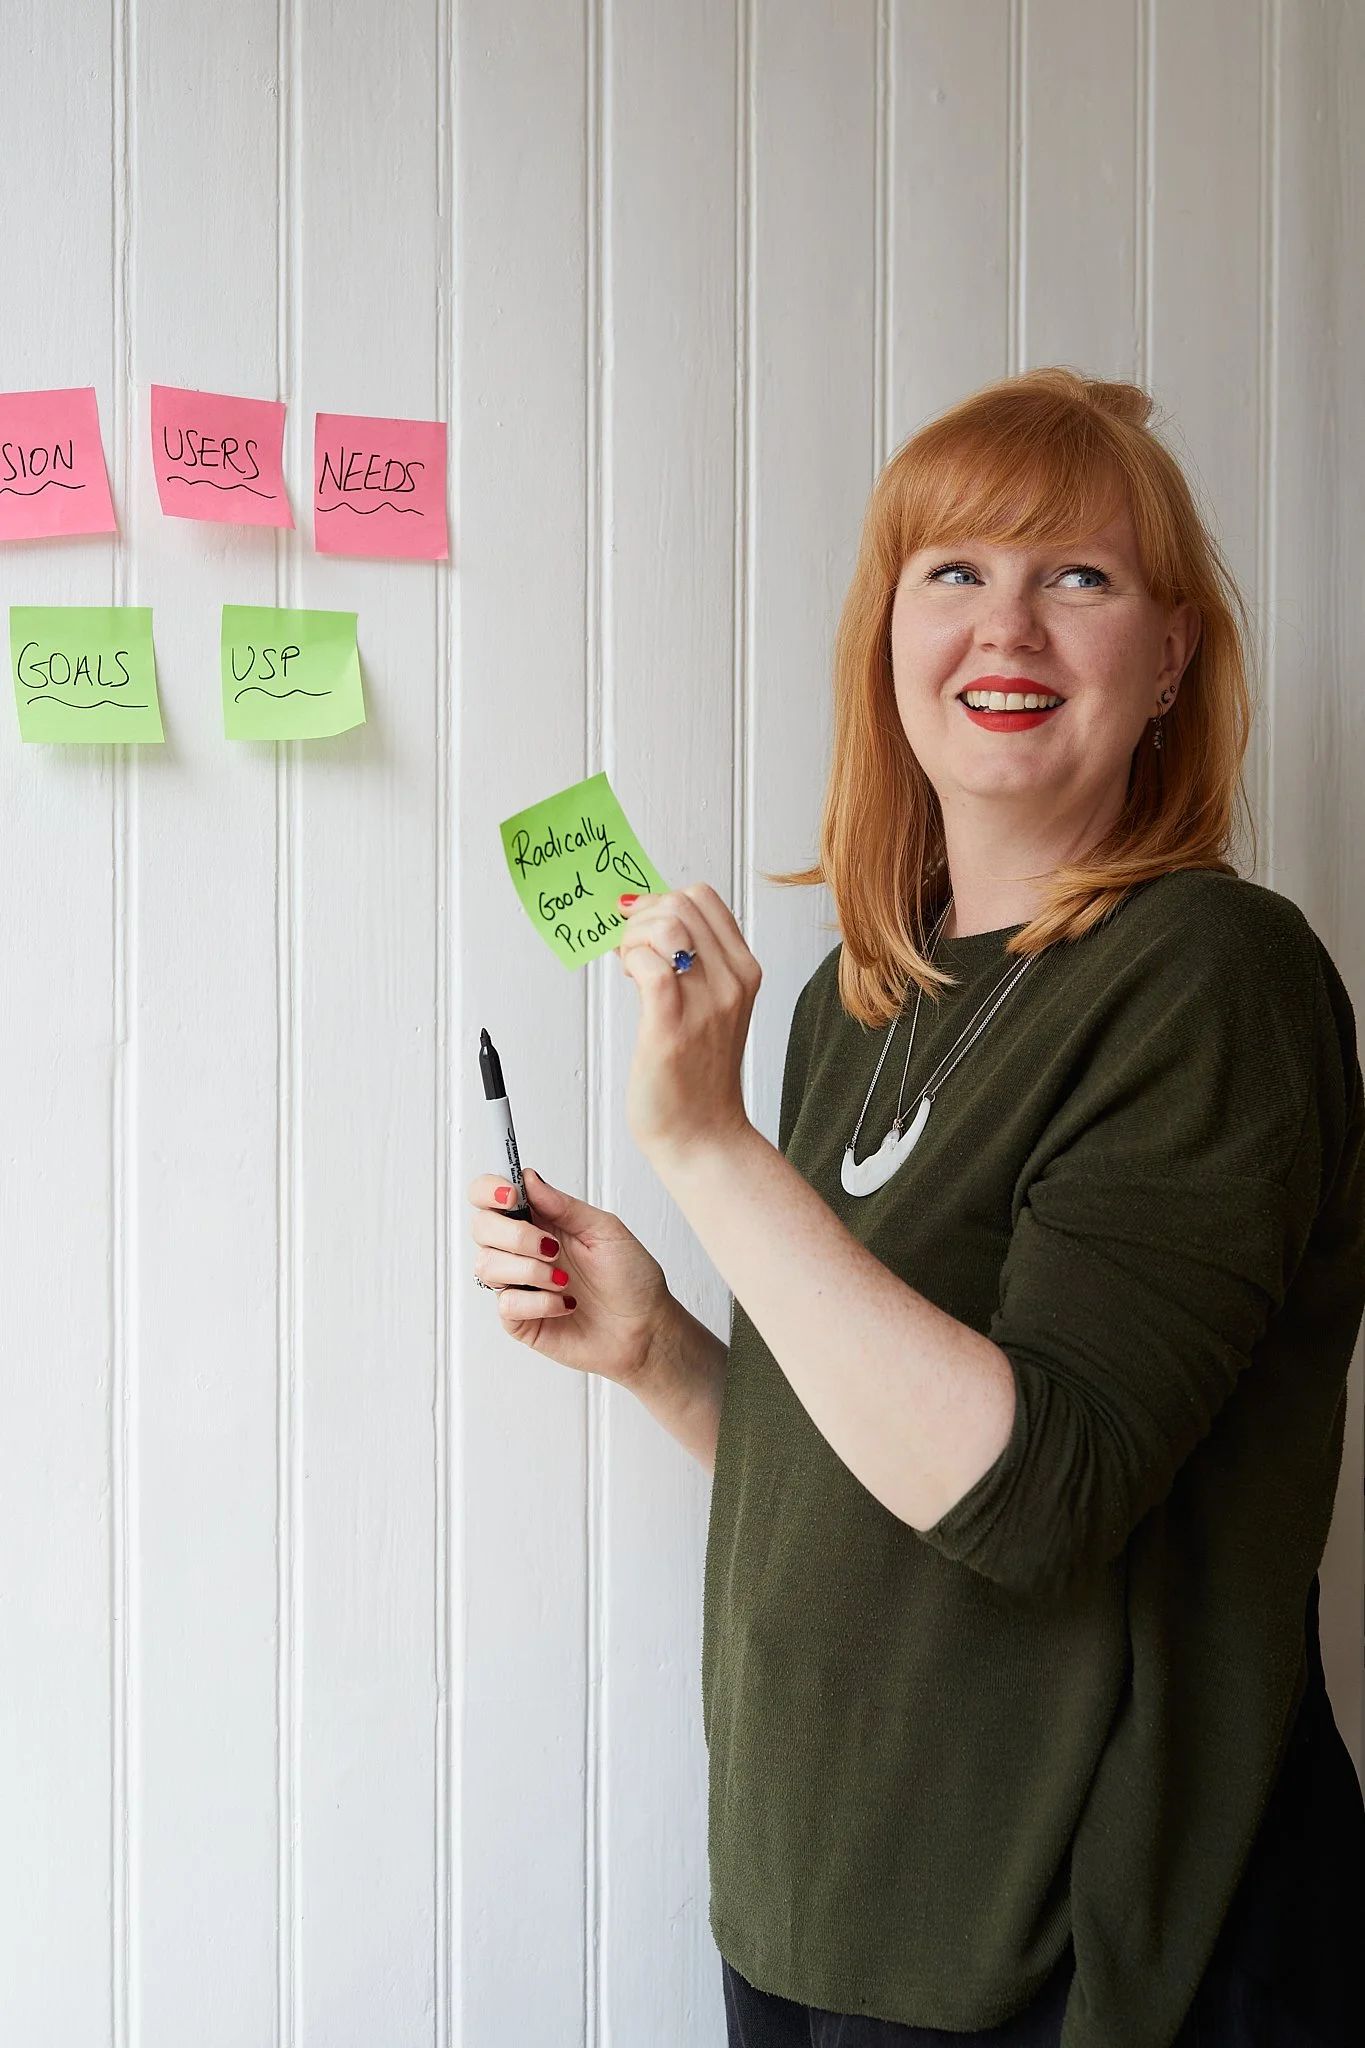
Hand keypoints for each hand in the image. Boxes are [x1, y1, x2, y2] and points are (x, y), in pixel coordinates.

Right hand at [467, 1166, 675, 1386]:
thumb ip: (563, 1205)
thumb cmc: (632, 1278)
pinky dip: (540, 1302)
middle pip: (481, 1227)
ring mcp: (519, 1285)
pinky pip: (507, 1303)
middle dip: (514, 1234)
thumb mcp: (604, 1229)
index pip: (490, 1196)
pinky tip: (565, 1304)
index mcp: (541, 1221)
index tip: (511, 1195)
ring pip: (486, 1265)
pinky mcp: (521, 1319)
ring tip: (563, 1280)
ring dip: (529, 1269)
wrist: (646, 1328)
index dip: (489, 1190)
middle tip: (551, 1247)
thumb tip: (528, 1178)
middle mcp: (523, 1250)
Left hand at [616, 883, 761, 1164]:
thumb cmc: (695, 1074)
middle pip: (681, 902)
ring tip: (629, 968)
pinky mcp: (672, 1026)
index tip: (644, 929)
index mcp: (744, 971)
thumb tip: (645, 920)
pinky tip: (628, 980)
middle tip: (631, 952)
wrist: (702, 1135)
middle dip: (642, 917)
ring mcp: (706, 1003)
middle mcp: (732, 981)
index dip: (663, 902)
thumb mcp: (709, 1007)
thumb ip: (689, 965)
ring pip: (666, 924)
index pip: (703, 898)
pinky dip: (630, 960)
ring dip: (634, 937)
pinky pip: (650, 964)